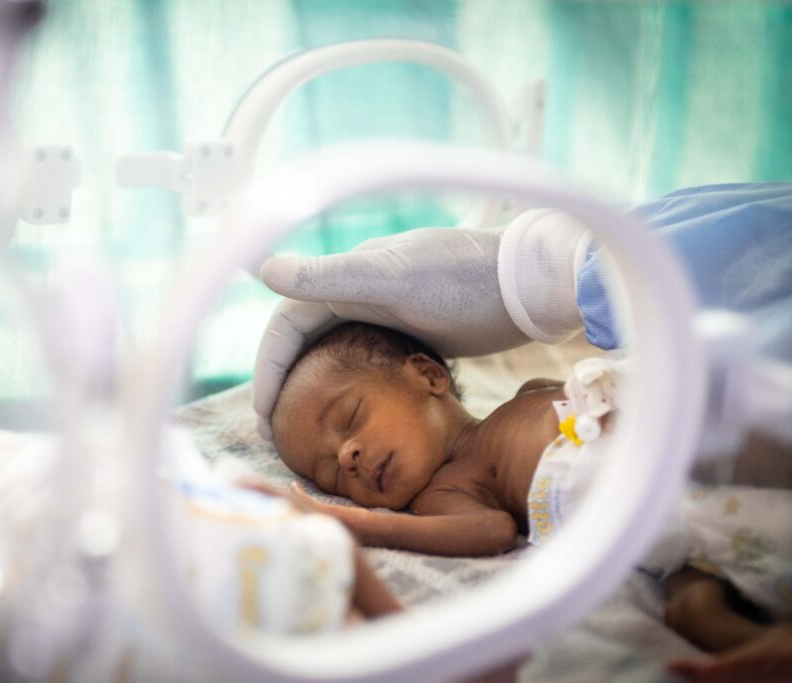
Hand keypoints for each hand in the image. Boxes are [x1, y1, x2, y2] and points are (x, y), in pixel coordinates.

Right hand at [253, 227, 526, 439]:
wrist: (529, 286)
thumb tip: (262, 271)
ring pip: (333, 354)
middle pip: (305, 341)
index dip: (269, 368)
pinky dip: (349, 388)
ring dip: (313, 388)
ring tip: (305, 429)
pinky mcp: (414, 331)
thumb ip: (329, 277)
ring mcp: (387, 310)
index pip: (288, 324)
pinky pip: (366, 363)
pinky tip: (352, 414)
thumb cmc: (462, 282)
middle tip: (273, 432)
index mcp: (346, 276)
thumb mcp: (392, 280)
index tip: (263, 415)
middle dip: (284, 384)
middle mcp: (359, 290)